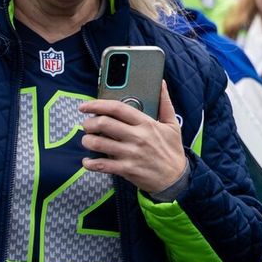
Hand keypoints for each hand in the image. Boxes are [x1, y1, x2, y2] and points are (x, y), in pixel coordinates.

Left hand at [81, 81, 187, 196]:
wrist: (176, 178)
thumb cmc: (172, 150)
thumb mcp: (172, 124)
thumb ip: (165, 103)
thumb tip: (161, 83)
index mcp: (146, 123)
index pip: (117, 108)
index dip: (97, 105)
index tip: (85, 106)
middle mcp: (137, 137)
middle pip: (103, 124)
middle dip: (89, 123)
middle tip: (87, 125)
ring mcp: (131, 154)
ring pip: (98, 144)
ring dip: (87, 141)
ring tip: (88, 140)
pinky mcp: (126, 169)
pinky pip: (101, 165)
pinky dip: (89, 163)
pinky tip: (88, 161)